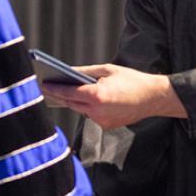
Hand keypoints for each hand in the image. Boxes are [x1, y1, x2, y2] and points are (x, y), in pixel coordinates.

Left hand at [41, 64, 185, 128]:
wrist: (153, 98)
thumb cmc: (132, 80)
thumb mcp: (108, 70)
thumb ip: (86, 72)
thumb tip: (69, 73)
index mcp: (97, 96)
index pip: (68, 93)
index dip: (53, 88)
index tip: (42, 84)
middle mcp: (97, 111)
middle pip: (71, 103)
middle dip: (59, 95)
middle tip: (47, 86)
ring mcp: (102, 121)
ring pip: (80, 110)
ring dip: (72, 101)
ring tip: (61, 91)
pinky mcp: (107, 125)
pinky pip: (90, 115)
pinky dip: (86, 107)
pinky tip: (82, 99)